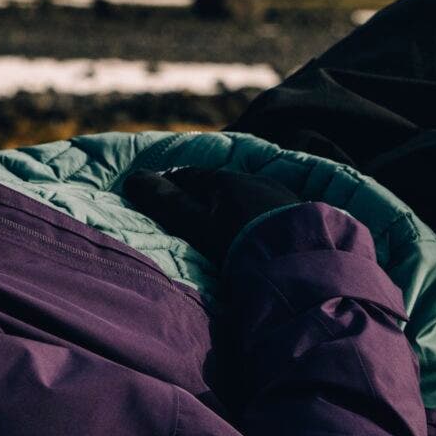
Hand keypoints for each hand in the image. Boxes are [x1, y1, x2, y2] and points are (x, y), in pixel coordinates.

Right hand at [121, 166, 304, 261]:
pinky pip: (268, 211)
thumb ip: (166, 204)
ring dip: (231, 207)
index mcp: (226, 180)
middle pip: (219, 185)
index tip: (159, 193)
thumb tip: (133, 178)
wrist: (301, 259)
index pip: (189, 176)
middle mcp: (254, 180)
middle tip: (188, 212)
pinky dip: (254, 218)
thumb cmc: (241, 241)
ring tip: (222, 226)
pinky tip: (255, 234)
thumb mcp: (197, 225)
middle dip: (202, 196)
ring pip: (246, 196)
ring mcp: (280, 196)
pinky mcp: (299, 215)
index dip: (171, 184)